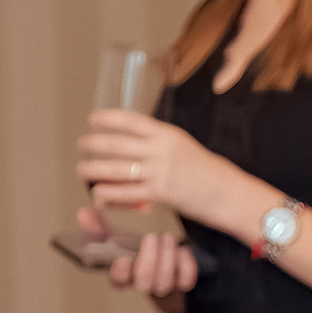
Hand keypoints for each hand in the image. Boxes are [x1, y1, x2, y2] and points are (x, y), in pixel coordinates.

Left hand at [76, 109, 255, 225]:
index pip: (132, 121)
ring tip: (82, 171)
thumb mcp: (184, 147)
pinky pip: (126, 192)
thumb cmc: (208, 172)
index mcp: (168, 134)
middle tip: (82, 146)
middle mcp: (162, 150)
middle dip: (93, 145)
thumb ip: (158, 145)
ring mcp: (160, 171)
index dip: (109, 118)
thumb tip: (130, 149)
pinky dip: (108, 193)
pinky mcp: (161, 193)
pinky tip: (98, 194)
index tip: (93, 119)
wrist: (229, 193)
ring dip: (93, 170)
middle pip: (116, 144)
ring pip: (116, 169)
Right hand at [83, 207, 198, 299]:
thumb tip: (83, 213)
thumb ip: (100, 228)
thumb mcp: (117, 238)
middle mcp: (142, 283)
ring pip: (164, 282)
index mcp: (123, 275)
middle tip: (152, 237)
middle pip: (143, 282)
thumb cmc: (135, 250)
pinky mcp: (181, 283)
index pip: (118, 281)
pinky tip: (183, 250)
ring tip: (167, 238)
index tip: (122, 259)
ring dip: (166, 259)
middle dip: (148, 260)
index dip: (120, 273)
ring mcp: (162, 285)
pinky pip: (186, 282)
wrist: (163, 265)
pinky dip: (186, 267)